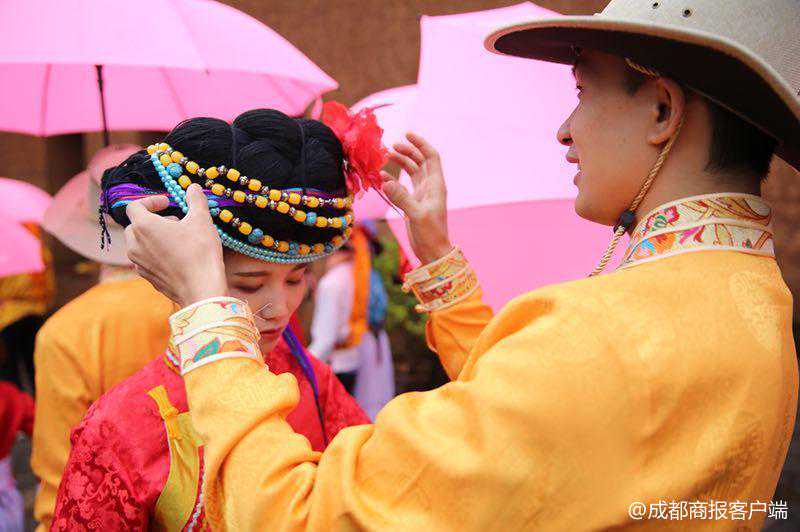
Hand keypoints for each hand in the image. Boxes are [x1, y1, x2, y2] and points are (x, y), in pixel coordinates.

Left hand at [125, 184, 227, 306]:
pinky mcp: (146, 277)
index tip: (168, 203)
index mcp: (143, 226)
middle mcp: (134, 244)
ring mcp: (138, 263)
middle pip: (135, 225)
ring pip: (138, 243)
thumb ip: (195, 200)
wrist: (201, 288)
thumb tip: (192, 187)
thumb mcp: (201, 220)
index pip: (134, 206)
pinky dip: (156, 254)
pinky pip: (145, 260)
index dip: (150, 201)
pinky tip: (176, 257)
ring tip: (176, 240)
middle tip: (175, 222)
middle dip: (153, 220)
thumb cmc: (200, 252)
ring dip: (153, 237)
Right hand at [382, 133, 452, 263]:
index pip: (431, 156)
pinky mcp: (413, 203)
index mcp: (436, 185)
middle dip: (408, 151)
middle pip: (420, 161)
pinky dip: (394, 179)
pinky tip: (383, 177)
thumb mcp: (416, 215)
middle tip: (391, 147)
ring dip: (401, 163)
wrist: (432, 251)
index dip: (421, 143)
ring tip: (386, 156)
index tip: (407, 134)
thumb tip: (385, 180)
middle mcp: (430, 186)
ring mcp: (421, 194)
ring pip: (412, 171)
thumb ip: (401, 197)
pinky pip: (403, 186)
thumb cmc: (430, 234)